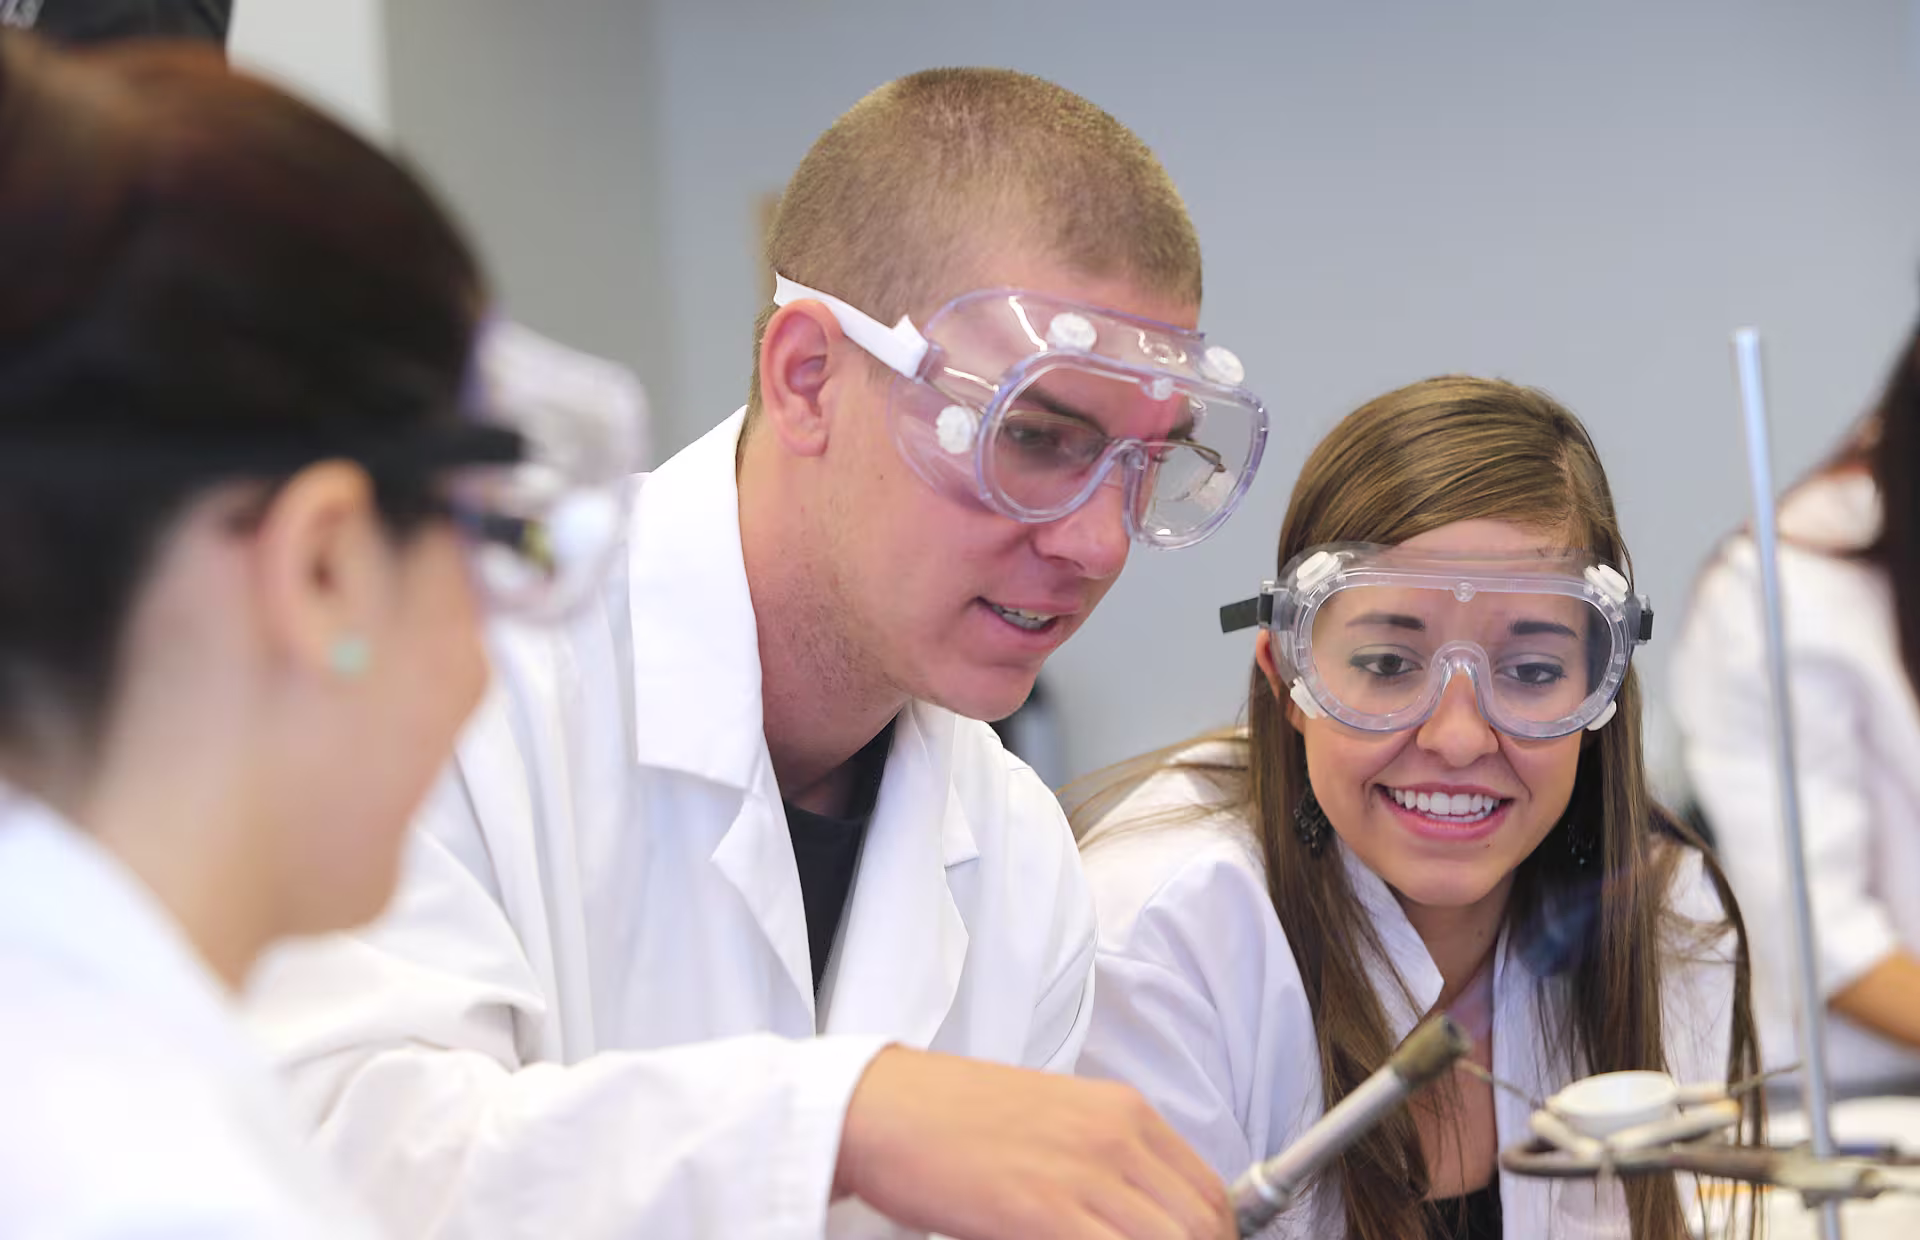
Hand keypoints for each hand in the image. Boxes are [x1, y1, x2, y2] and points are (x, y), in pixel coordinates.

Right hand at [835, 1046, 1233, 1239]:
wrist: (883, 1106)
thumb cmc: (951, 1116)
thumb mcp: (1051, 1119)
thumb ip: (1103, 1161)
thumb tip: (1136, 1215)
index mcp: (1121, 1110)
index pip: (1208, 1189)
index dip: (1215, 1236)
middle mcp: (1114, 1136)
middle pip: (1200, 1224)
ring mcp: (1083, 1174)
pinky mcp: (1043, 1210)